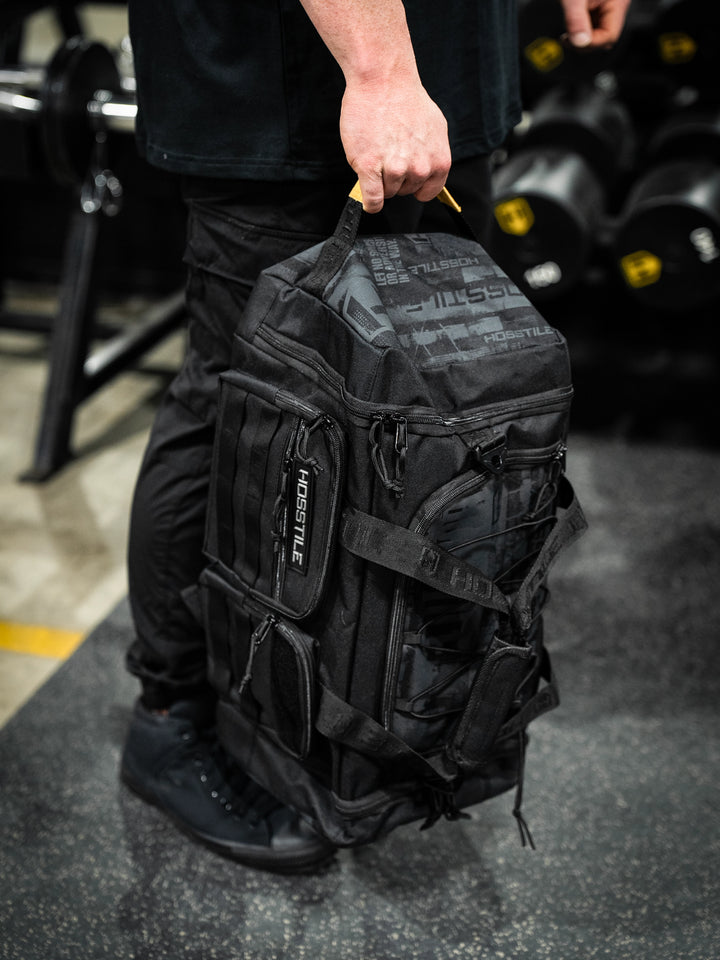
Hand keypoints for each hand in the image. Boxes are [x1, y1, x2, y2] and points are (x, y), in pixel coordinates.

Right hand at [339, 74, 450, 213]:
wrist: (383, 80)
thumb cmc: (405, 99)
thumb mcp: (434, 127)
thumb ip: (432, 153)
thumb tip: (427, 170)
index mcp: (438, 161)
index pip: (427, 193)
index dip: (415, 186)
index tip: (406, 177)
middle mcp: (420, 168)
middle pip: (404, 192)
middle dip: (395, 178)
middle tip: (388, 152)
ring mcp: (395, 169)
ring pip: (386, 193)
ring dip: (379, 179)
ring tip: (377, 152)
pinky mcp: (370, 167)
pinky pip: (372, 199)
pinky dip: (369, 202)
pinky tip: (366, 195)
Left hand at [560, 0, 631, 47]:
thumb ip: (576, 19)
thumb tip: (580, 43)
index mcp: (617, 2)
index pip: (609, 35)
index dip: (591, 44)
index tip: (571, 40)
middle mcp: (614, 5)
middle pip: (604, 37)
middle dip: (586, 42)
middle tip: (566, 38)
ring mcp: (607, 6)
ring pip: (598, 32)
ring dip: (582, 37)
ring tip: (566, 32)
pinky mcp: (597, 6)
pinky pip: (592, 25)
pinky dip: (581, 30)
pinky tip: (570, 26)